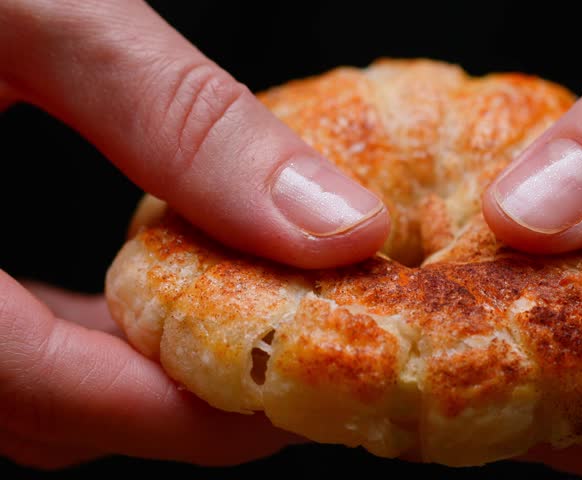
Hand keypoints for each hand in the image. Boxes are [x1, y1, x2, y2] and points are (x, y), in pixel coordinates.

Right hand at [0, 0, 388, 468]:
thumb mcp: (34, 9)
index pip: (49, 396)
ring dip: (124, 374)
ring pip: (9, 387)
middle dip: (169, 405)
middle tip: (283, 367)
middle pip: (36, 410)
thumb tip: (336, 223)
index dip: (188, 417)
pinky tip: (133, 291)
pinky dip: (68, 333)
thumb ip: (183, 121)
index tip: (295, 400)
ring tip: (233, 331)